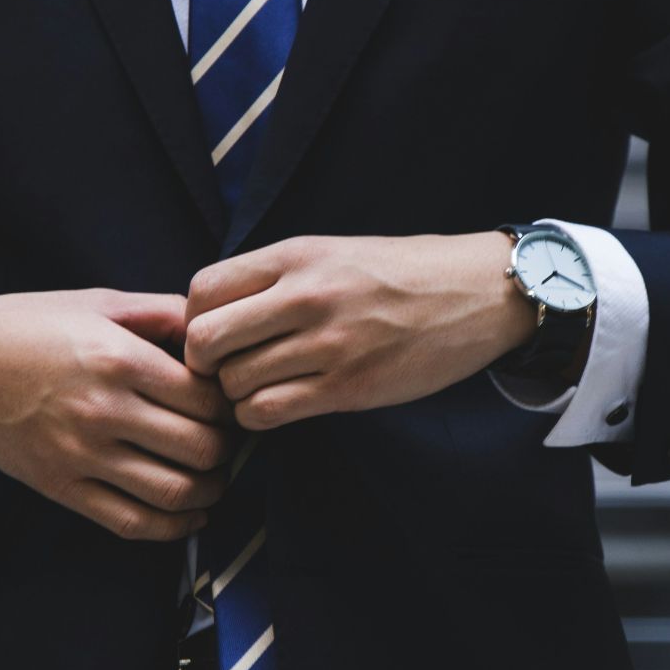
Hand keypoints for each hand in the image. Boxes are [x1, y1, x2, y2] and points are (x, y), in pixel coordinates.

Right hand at [0, 290, 237, 539]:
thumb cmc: (29, 326)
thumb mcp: (98, 302)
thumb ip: (162, 313)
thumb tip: (216, 329)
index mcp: (118, 358)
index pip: (207, 399)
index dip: (231, 405)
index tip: (230, 403)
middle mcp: (103, 410)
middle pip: (201, 448)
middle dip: (227, 449)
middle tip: (228, 440)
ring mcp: (81, 455)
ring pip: (175, 492)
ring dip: (210, 491)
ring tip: (214, 477)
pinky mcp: (61, 487)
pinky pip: (132, 522)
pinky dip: (174, 528)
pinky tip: (190, 514)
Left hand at [184, 233, 538, 430]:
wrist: (476, 293)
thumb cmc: (399, 274)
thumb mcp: (330, 252)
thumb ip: (273, 277)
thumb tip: (210, 312)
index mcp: (295, 256)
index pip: (202, 290)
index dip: (193, 320)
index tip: (215, 334)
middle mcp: (305, 296)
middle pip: (204, 341)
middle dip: (204, 363)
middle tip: (225, 370)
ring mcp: (327, 344)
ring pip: (234, 384)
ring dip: (235, 395)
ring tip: (259, 387)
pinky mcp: (348, 387)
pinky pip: (268, 412)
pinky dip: (259, 417)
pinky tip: (278, 406)